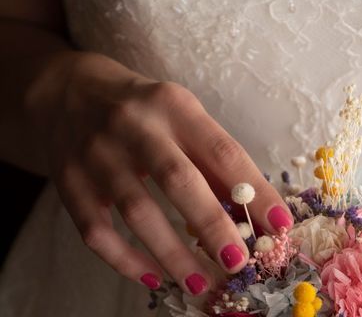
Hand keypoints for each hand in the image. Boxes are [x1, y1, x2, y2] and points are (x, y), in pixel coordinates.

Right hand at [27, 52, 292, 294]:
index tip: (280, 225)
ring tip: (200, 283)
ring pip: (137, 211)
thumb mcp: (181, 116)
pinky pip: (95, 229)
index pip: (223, 152)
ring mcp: (96, 154)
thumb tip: (252, 210)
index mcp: (174, 105)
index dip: (254, 190)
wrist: (68, 91)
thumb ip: (210, 158)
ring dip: (172, 253)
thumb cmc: (142, 108)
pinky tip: (152, 277)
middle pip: (178, 180)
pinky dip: (124, 259)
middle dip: (212, 225)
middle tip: (238, 263)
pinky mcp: (68, 181)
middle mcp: (135, 126)